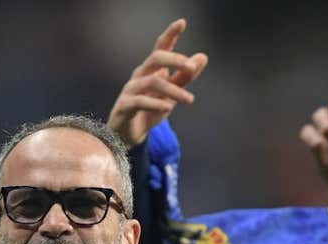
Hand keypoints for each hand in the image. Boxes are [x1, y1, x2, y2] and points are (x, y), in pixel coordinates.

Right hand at [108, 18, 208, 147]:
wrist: (128, 136)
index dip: (170, 34)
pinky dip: (155, 104)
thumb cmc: (148, 111)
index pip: (161, 48)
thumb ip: (185, 77)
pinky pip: (140, 101)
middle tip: (190, 67)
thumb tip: (203, 56)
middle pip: (155, 58)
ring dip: (173, 90)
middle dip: (174, 59)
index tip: (182, 22)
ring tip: (189, 99)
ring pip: (152, 82)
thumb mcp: (171, 94)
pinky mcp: (124, 106)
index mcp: (152, 70)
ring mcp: (130, 90)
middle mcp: (140, 75)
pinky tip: (168, 108)